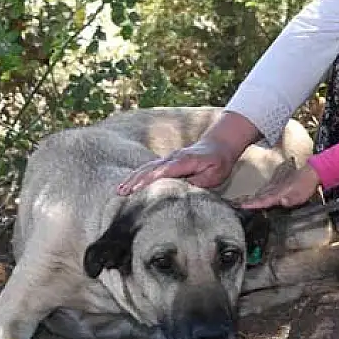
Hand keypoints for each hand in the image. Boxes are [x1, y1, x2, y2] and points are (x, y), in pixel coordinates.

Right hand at [117, 138, 236, 195]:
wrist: (219, 145)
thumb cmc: (218, 162)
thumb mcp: (214, 175)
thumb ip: (198, 183)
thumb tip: (183, 192)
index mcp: (184, 161)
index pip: (163, 171)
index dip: (149, 180)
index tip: (136, 189)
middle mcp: (173, 158)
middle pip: (150, 169)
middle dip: (135, 181)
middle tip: (121, 193)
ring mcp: (168, 158)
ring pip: (147, 168)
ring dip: (133, 178)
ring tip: (120, 191)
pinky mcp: (166, 162)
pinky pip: (149, 168)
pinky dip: (137, 176)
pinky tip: (128, 184)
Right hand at [237, 164, 320, 209]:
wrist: (310, 172)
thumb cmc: (306, 185)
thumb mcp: (301, 195)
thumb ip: (291, 200)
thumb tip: (282, 201)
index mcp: (279, 192)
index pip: (264, 200)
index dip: (253, 204)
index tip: (243, 206)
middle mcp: (275, 188)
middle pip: (259, 195)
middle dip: (249, 201)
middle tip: (238, 206)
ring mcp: (276, 184)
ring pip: (262, 191)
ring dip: (253, 197)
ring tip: (244, 201)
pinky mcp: (278, 183)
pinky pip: (266, 188)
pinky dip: (260, 192)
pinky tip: (258, 194)